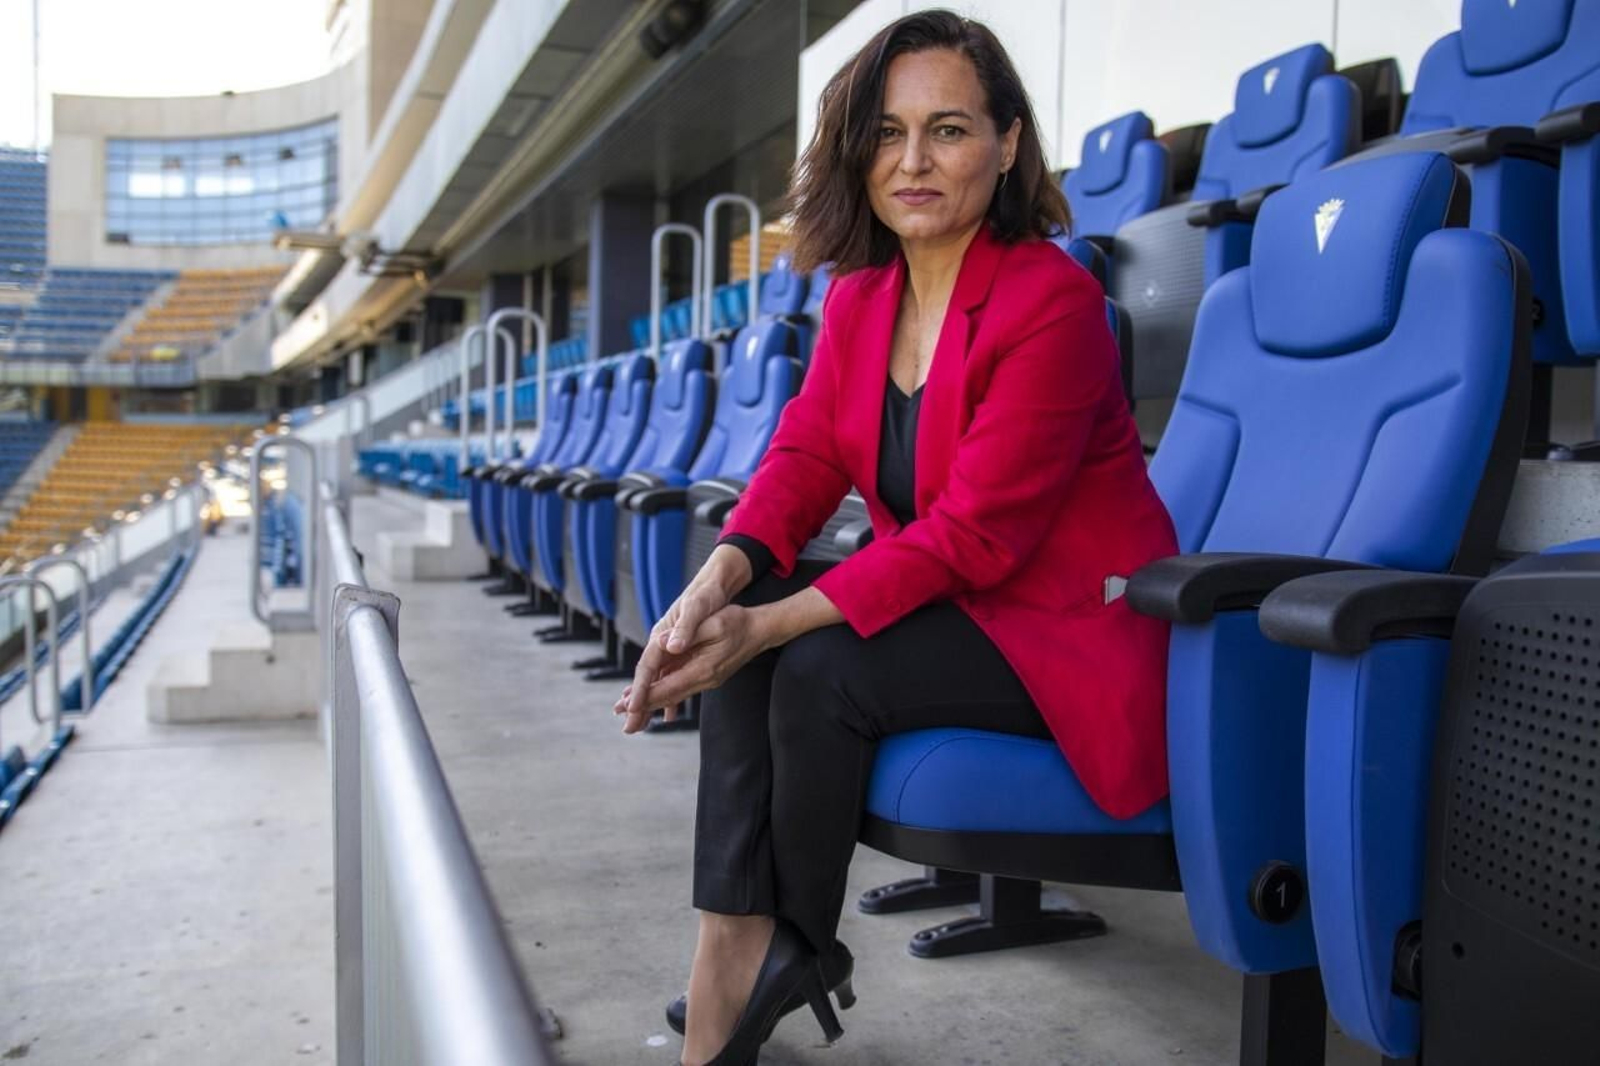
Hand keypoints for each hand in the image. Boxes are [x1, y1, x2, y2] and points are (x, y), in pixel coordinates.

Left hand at [616, 605, 769, 732]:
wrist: (760, 630)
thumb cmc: (738, 623)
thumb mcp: (713, 623)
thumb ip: (688, 633)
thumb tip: (663, 643)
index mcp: (703, 668)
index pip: (669, 687)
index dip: (647, 697)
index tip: (628, 708)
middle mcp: (704, 679)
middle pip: (669, 698)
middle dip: (645, 711)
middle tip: (624, 725)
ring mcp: (706, 680)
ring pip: (674, 697)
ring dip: (653, 706)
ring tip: (632, 717)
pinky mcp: (706, 676)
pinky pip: (681, 690)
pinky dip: (665, 698)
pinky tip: (656, 705)